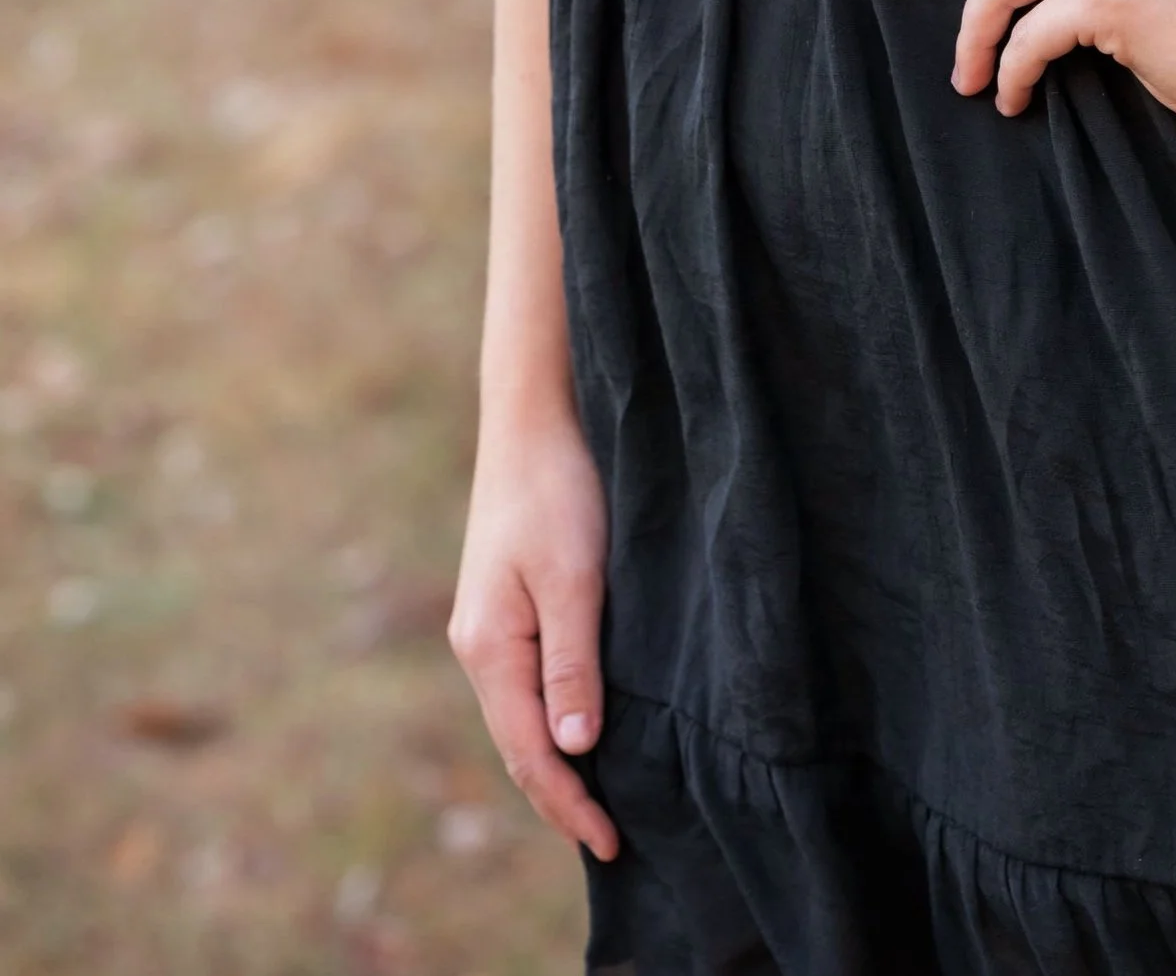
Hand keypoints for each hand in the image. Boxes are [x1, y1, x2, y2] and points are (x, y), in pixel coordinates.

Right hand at [449, 407, 619, 862]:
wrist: (533, 419)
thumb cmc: (556, 491)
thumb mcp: (574, 579)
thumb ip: (573, 665)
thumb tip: (575, 749)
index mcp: (489, 648)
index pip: (530, 751)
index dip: (568, 803)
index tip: (609, 842)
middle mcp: (479, 647)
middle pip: (517, 744)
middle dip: (559, 796)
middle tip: (610, 840)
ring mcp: (488, 627)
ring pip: (520, 717)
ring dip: (555, 763)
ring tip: (598, 802)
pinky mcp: (505, 606)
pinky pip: (526, 685)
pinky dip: (552, 722)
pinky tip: (579, 731)